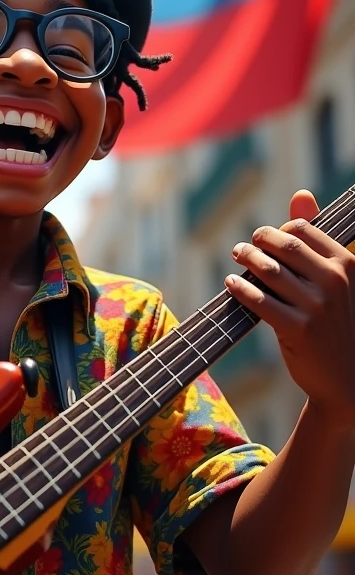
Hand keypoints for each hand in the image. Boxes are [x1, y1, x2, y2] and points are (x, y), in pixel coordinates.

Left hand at [225, 189, 354, 429]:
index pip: (302, 230)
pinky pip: (260, 301)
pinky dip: (240, 289)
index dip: (277, 231)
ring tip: (236, 257)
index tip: (264, 239)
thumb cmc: (334, 322)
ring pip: (269, 272)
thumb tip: (300, 195)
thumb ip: (315, 238)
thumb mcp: (334, 279)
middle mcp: (335, 282)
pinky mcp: (298, 330)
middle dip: (258, 242)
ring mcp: (318, 307)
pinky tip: (231, 284)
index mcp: (347, 264)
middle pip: (284, 246)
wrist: (346, 378)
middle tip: (242, 247)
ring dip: (246, 260)